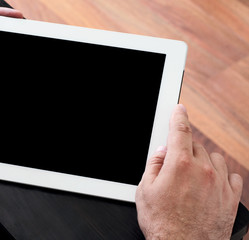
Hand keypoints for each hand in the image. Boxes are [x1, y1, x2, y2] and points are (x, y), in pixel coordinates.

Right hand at [135, 104, 242, 239]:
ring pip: (215, 158)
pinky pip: (233, 175)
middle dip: (184, 149)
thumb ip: (154, 164)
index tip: (179, 109)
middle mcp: (203, 170)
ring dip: (203, 160)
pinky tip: (212, 183)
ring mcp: (220, 184)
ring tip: (193, 175)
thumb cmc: (162, 224)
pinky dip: (222, 174)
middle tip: (175, 164)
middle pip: (196, 144)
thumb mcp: (145, 191)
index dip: (179, 116)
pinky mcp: (231, 198)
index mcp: (179, 165)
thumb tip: (162, 151)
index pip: (180, 130)